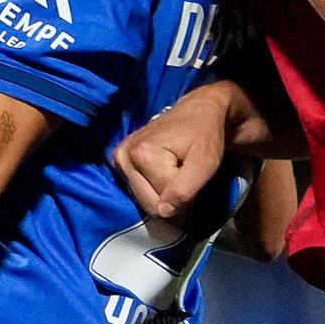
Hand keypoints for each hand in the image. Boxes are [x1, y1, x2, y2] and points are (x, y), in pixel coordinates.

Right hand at [114, 85, 230, 219]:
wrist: (199, 111)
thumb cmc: (205, 134)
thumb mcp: (205, 163)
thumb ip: (184, 189)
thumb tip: (163, 212)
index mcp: (141, 154)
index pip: (162, 201)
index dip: (183, 193)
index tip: (192, 172)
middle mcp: (123, 156)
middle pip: (149, 203)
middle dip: (171, 195)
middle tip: (184, 172)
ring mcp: (119, 157)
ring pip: (144, 199)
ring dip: (163, 191)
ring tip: (174, 169)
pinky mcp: (120, 160)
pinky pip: (139, 190)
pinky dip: (154, 186)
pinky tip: (163, 170)